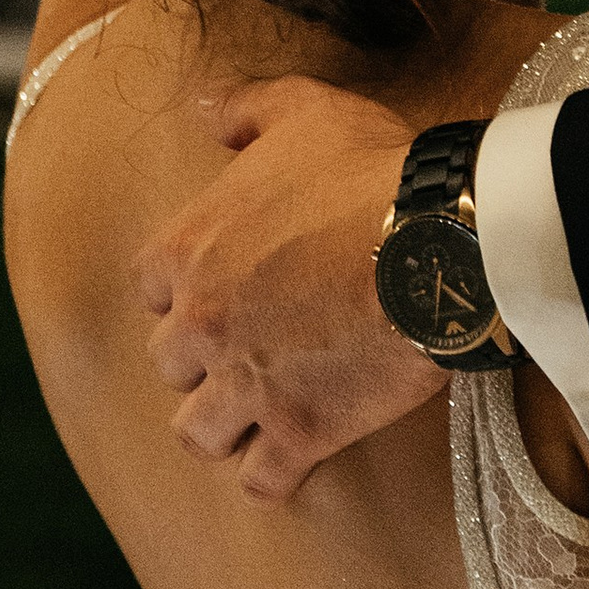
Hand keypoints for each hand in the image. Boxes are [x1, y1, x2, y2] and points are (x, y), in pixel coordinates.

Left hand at [141, 74, 446, 498]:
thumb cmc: (371, 169)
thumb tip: (202, 108)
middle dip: (202, 360)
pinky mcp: (299, 432)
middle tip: (248, 351)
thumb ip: (244, 109)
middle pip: (169, 363)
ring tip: (258, 418)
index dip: (181, 290)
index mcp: (188, 249)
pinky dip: (272, 475)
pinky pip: (259, 480)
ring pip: (197, 433)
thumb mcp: (304, 109)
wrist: (439, 240)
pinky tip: (295, 460)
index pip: (149, 287)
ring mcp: (246, 384)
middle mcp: (201, 324)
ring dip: (223, 426)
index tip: (218, 289)